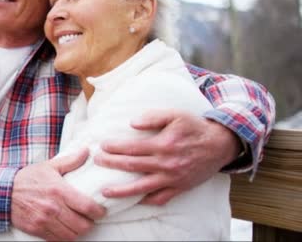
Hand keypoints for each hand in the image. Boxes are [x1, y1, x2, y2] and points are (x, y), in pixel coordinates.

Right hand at [11, 148, 105, 239]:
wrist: (4, 192)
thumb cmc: (28, 179)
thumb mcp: (49, 166)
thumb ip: (71, 161)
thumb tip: (87, 151)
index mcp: (59, 191)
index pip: (87, 207)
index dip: (99, 212)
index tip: (100, 211)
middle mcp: (53, 208)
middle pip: (82, 225)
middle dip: (90, 223)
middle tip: (90, 218)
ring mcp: (45, 221)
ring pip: (72, 235)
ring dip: (78, 231)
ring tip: (79, 224)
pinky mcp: (37, 230)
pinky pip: (58, 240)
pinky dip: (65, 237)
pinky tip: (66, 229)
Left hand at [95, 109, 239, 204]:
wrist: (219, 144)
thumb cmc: (194, 127)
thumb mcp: (175, 114)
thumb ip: (153, 117)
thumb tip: (132, 123)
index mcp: (163, 144)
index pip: (132, 148)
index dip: (114, 147)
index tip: (101, 146)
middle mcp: (166, 164)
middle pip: (132, 166)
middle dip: (111, 164)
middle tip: (97, 161)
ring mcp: (173, 178)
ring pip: (142, 188)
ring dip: (122, 190)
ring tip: (105, 192)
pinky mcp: (180, 188)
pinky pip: (161, 198)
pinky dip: (147, 201)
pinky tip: (134, 201)